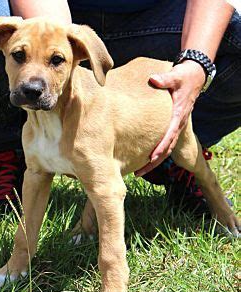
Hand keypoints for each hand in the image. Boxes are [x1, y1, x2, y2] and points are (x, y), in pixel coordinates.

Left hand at [135, 60, 205, 175]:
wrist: (194, 77)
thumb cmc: (184, 77)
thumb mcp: (176, 76)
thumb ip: (165, 79)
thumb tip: (153, 79)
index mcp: (178, 115)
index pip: (169, 135)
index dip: (160, 147)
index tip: (150, 158)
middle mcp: (178, 125)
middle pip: (167, 149)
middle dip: (153, 162)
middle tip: (139, 173)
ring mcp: (176, 127)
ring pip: (166, 149)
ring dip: (154, 162)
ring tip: (139, 172)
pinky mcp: (172, 126)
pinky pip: (165, 143)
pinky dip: (157, 152)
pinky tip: (145, 159)